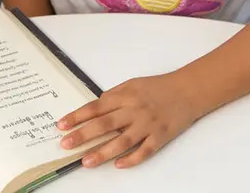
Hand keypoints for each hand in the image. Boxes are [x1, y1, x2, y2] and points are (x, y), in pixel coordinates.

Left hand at [57, 72, 201, 168]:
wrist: (188, 90)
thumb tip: (95, 107)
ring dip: (103, 152)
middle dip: (83, 135)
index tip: (61, 125)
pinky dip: (132, 159)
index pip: (95, 107)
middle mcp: (134, 110)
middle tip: (65, 144)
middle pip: (105, 124)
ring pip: (122, 141)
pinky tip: (118, 165)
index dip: (77, 116)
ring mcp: (148, 124)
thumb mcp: (132, 84)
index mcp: (124, 96)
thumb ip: (113, 96)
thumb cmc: (158, 86)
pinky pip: (145, 150)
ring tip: (86, 161)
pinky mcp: (161, 136)